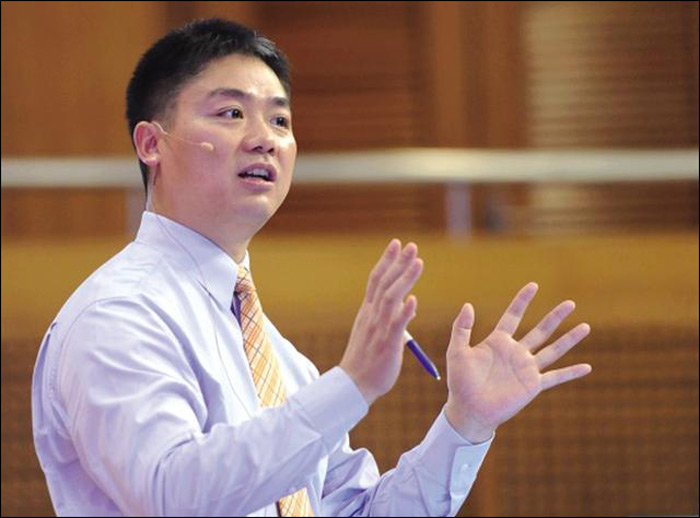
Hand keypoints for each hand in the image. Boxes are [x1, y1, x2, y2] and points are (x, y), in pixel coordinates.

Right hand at [340, 239, 422, 404]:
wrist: (353, 384)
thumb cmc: (367, 360)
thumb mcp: (377, 332)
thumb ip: (392, 316)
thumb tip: (410, 303)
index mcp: (368, 311)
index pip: (377, 280)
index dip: (387, 260)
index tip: (396, 244)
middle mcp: (372, 315)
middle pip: (385, 283)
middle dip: (399, 263)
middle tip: (411, 246)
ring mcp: (378, 328)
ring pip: (392, 298)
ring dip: (405, 279)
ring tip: (418, 263)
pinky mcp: (387, 344)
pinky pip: (396, 325)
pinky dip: (405, 312)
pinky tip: (414, 300)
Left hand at [445, 283, 591, 442]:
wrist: (469, 410)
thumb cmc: (460, 382)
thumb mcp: (457, 351)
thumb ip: (461, 328)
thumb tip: (468, 304)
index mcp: (498, 342)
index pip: (513, 316)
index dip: (522, 301)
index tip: (534, 285)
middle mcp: (516, 352)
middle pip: (540, 330)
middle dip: (555, 316)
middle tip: (570, 303)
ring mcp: (526, 368)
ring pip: (553, 349)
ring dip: (569, 339)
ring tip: (585, 326)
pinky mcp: (532, 385)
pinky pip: (555, 377)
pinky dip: (571, 372)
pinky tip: (588, 367)